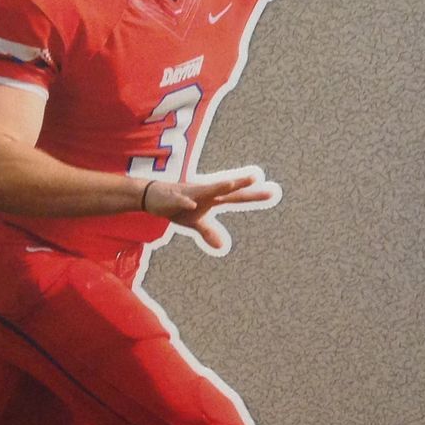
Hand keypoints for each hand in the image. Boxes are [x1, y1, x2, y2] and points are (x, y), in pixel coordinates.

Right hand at [142, 166, 280, 253]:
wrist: (152, 197)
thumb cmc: (177, 207)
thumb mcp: (194, 222)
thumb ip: (209, 232)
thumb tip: (223, 245)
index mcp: (212, 198)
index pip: (236, 197)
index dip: (253, 195)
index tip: (272, 191)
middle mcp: (205, 193)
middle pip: (226, 189)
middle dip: (240, 184)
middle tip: (256, 178)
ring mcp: (190, 194)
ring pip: (206, 190)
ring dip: (219, 187)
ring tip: (232, 183)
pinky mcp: (175, 198)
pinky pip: (181, 201)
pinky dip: (186, 203)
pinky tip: (192, 206)